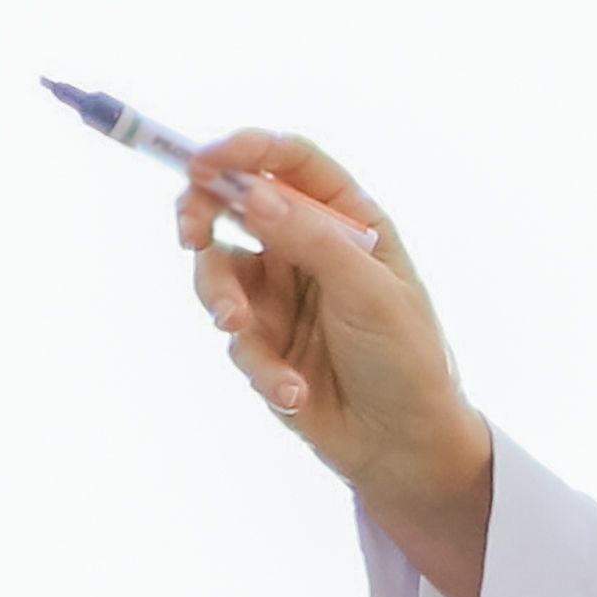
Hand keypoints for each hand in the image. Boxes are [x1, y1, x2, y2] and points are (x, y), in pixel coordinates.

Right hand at [177, 129, 492, 596]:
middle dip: (201, 214)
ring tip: (240, 330)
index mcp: (350, 223)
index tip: (201, 162)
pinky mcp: (261, 340)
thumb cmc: (406, 360)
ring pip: (216, 270)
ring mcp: (281, 294)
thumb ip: (310, 240)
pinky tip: (293, 392)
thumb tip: (249, 191)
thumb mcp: (369, 295)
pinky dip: (257, 364)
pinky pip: (232, 337)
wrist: (404, 446)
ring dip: (219, 298)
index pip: (291, 163)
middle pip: (233, 204)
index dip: (245, 151)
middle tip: (191, 235)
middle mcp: (310, 248)